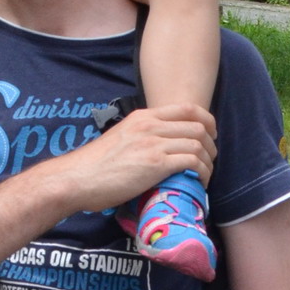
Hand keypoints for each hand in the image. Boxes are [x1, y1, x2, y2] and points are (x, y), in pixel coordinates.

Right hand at [61, 103, 216, 202]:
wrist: (78, 177)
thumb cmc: (97, 164)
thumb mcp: (121, 137)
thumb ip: (141, 136)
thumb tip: (160, 147)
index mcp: (142, 116)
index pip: (187, 108)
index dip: (207, 120)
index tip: (210, 136)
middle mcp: (150, 126)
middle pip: (198, 126)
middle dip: (210, 144)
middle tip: (208, 160)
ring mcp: (153, 144)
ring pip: (198, 144)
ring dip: (208, 161)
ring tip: (204, 174)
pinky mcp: (155, 164)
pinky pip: (192, 162)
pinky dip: (202, 172)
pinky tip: (198, 182)